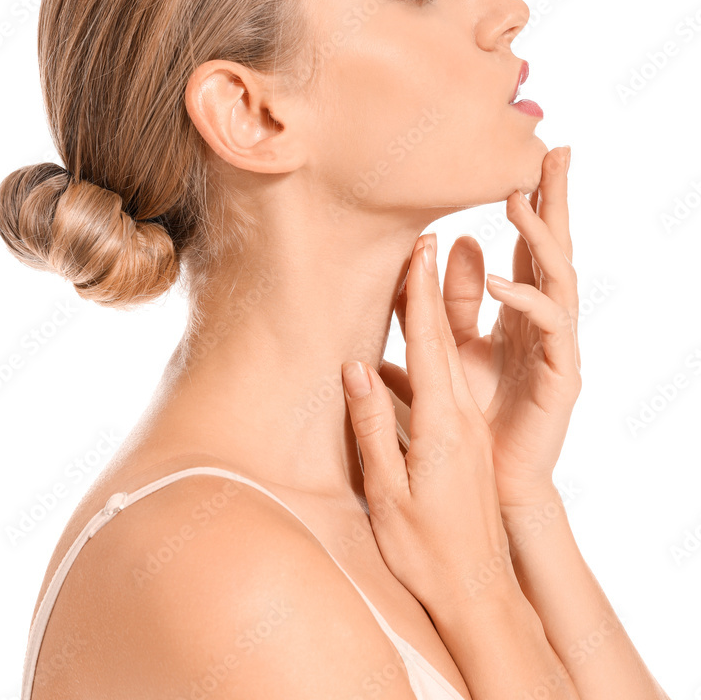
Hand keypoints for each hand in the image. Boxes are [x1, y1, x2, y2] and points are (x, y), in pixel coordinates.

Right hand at [340, 235, 517, 616]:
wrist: (477, 592)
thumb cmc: (426, 550)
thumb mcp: (389, 492)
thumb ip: (373, 426)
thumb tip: (355, 366)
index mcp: (443, 424)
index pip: (431, 342)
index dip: (423, 292)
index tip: (421, 246)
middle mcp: (461, 418)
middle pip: (444, 339)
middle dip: (431, 288)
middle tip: (422, 241)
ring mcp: (467, 431)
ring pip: (447, 360)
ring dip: (435, 317)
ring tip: (418, 281)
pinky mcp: (465, 445)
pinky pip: (446, 386)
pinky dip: (431, 357)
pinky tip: (407, 356)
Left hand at [380, 146, 581, 511]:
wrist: (490, 483)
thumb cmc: (473, 417)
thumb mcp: (452, 347)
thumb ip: (449, 302)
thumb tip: (451, 244)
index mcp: (519, 312)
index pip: (526, 248)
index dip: (527, 205)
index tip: (521, 160)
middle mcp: (544, 322)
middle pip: (553, 250)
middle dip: (555, 202)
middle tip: (557, 153)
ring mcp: (556, 347)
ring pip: (559, 279)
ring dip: (540, 238)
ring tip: (520, 202)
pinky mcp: (562, 375)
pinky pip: (550, 328)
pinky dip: (527, 300)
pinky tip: (501, 283)